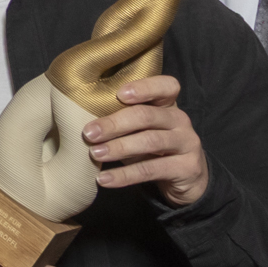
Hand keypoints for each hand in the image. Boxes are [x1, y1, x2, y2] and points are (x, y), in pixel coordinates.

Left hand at [84, 74, 210, 207]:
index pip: (166, 86)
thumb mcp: (140, 130)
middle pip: (148, 116)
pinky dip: (125, 175)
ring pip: (150, 141)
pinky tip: (104, 180)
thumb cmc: (153, 148)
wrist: (184, 180)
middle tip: (88, 133)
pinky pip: (151, 170)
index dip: (144, 87)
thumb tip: (80, 119)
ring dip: (118, 148)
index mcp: (168, 105)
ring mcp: (187, 143)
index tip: (118, 93)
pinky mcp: (186, 168)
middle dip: (115, 123)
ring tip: (95, 154)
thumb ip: (121, 120)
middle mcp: (180, 120)